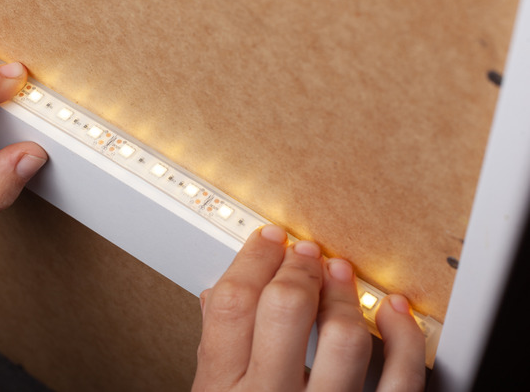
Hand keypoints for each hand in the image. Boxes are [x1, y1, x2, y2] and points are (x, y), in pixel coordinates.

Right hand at [193, 225, 425, 390]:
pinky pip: (403, 380)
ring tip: (339, 273)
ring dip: (346, 294)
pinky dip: (406, 337)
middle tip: (303, 253)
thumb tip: (218, 296)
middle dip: (298, 268)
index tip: (267, 242)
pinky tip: (392, 311)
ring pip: (346, 338)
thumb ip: (214, 351)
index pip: (233, 304)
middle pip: (285, 310)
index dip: (253, 260)